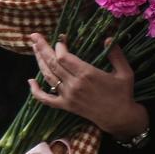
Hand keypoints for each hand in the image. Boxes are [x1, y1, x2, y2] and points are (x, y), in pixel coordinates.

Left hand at [28, 33, 149, 140]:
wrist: (119, 117)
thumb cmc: (123, 93)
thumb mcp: (125, 72)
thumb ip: (116, 54)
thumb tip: (108, 37)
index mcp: (87, 74)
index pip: (63, 57)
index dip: (59, 46)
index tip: (61, 38)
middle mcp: (74, 84)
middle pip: (52, 63)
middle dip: (42, 48)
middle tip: (34, 36)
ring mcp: (68, 96)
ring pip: (48, 76)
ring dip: (39, 61)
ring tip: (34, 48)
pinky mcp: (66, 105)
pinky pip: (46, 99)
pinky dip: (36, 91)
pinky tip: (30, 81)